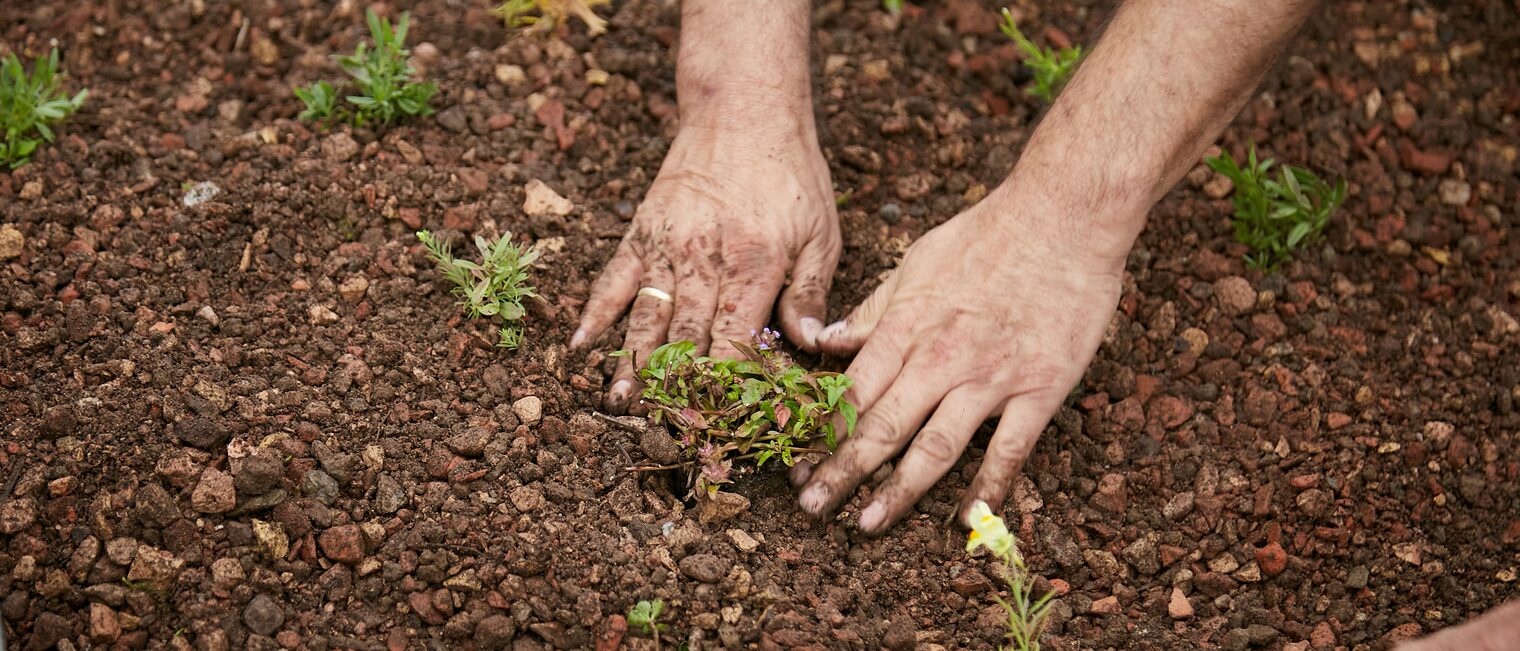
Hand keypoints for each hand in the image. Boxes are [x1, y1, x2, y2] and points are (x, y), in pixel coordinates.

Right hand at [571, 123, 840, 412]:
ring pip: (646, 317)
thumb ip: (810, 294)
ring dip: (631, 363)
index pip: (736, 340)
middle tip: (665, 430)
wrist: (744, 112)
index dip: (728, 386)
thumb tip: (809, 347)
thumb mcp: (820, 233)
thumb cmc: (790, 176)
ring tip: (618, 403)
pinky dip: (595, 312)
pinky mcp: (642, 232)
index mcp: (755, 267)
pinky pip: (613, 278)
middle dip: (676, 390)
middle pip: (687, 339)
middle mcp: (705, 261)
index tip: (722, 423)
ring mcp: (667, 248)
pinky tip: (580, 344)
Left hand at [794, 195, 1130, 534]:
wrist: (1064, 214)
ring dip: (898, 491)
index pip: (852, 392)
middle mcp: (942, 358)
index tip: (795, 463)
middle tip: (811, 508)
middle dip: (841, 473)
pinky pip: (1010, 450)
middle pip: (882, 427)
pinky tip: (967, 520)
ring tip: (867, 524)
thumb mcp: (915, 262)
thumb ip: (871, 311)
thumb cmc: (987, 233)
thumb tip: (824, 341)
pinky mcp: (1041, 388)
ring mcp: (992, 377)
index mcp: (908, 327)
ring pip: (936, 448)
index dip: (820, 433)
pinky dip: (989, 488)